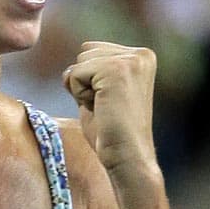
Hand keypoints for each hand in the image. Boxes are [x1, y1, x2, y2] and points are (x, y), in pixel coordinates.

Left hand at [63, 42, 158, 179]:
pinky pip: (75, 74)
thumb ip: (89, 76)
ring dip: (82, 89)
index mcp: (141, 57)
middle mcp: (140, 54)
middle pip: (85, 52)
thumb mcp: (100, 95)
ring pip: (79, 62)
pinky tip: (100, 109)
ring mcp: (131, 60)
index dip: (90, 80)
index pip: (93, 51)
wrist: (127, 157)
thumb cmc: (112, 133)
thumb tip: (68, 70)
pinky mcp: (117, 70)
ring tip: (104, 108)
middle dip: (86, 82)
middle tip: (106, 107)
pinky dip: (79, 95)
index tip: (110, 103)